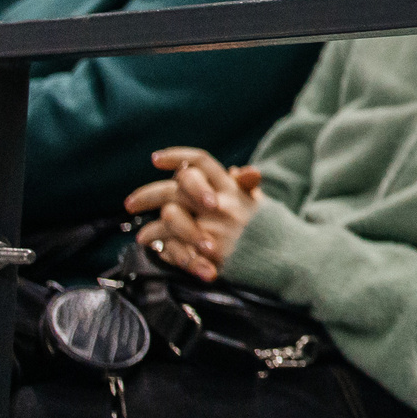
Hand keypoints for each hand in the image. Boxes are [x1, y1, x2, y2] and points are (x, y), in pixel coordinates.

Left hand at [127, 148, 262, 281]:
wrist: (285, 260)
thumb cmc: (272, 232)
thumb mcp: (260, 204)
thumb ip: (245, 187)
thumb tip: (234, 171)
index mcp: (233, 189)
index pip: (201, 163)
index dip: (177, 157)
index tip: (156, 159)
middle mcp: (222, 203)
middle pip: (176, 189)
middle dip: (148, 194)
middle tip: (130, 203)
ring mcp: (214, 227)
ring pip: (170, 216)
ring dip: (152, 227)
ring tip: (144, 235)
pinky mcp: (209, 251)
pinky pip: (173, 245)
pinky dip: (161, 248)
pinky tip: (156, 250)